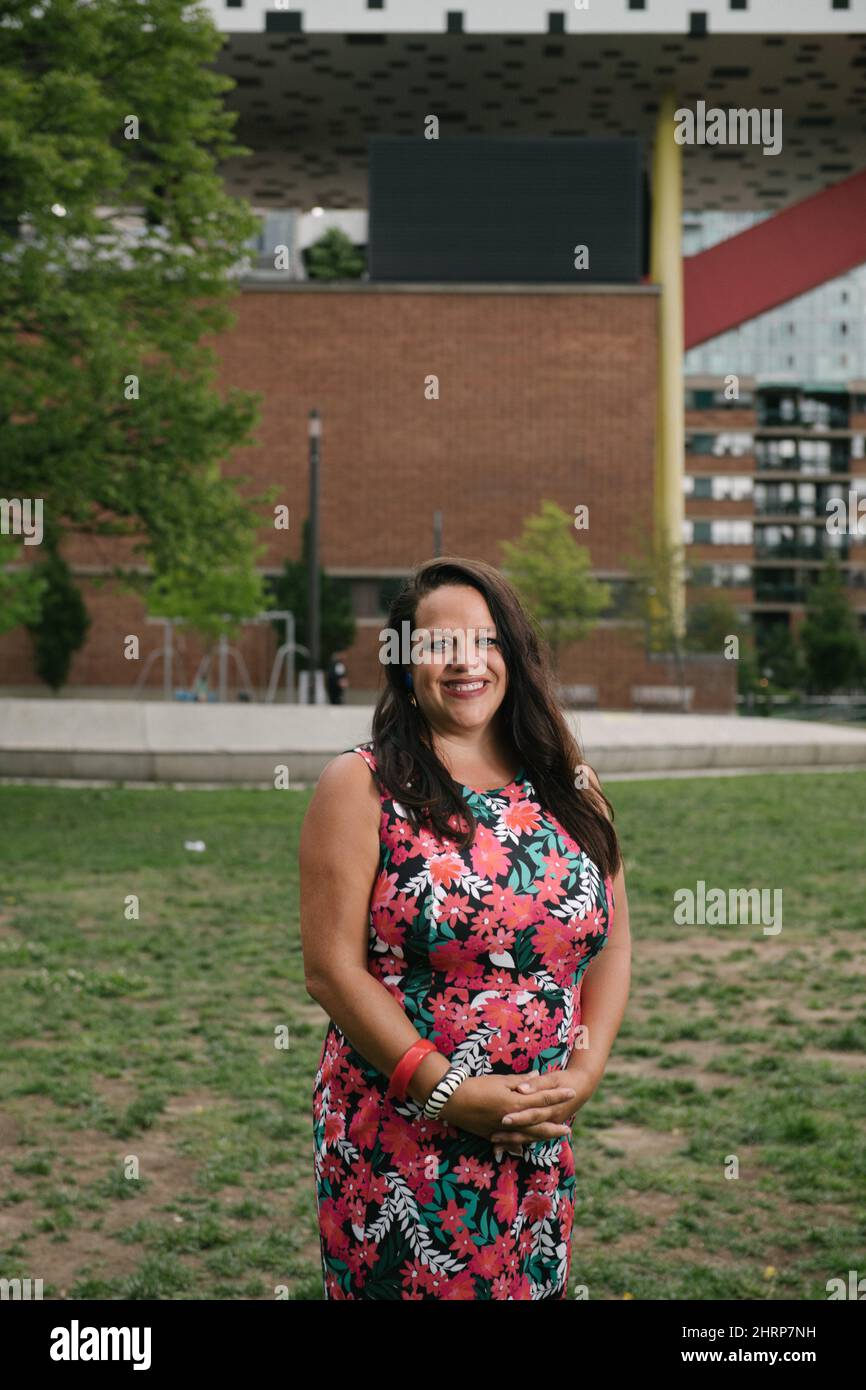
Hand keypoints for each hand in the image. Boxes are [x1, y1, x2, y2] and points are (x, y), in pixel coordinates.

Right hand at [438, 1072, 577, 1148]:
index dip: (558, 1096)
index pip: (542, 1099)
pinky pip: (511, 1142)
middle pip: (539, 1123)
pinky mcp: (492, 1135)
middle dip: (554, 1125)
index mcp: (515, 1102)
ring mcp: (503, 1130)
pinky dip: (521, 1144)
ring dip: (542, 1137)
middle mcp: (513, 1119)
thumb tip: (537, 1076)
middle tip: (568, 1128)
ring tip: (552, 1137)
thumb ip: (521, 1081)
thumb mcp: (500, 1080)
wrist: (452, 1100)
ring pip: (528, 1136)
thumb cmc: (476, 1086)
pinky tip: (526, 1147)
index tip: (572, 1093)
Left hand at [488, 1068, 596, 1144]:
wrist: (580, 1088)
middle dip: (511, 1134)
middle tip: (493, 1137)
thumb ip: (536, 1084)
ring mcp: (547, 1127)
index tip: (503, 1119)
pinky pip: (529, 1139)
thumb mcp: (551, 1079)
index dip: (518, 1117)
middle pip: (528, 1130)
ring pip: (528, 1138)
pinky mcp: (544, 1128)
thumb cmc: (564, 1080)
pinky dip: (516, 1144)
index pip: (532, 1113)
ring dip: (511, 1142)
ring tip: (494, 1145)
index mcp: (551, 1108)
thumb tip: (521, 1088)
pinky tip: (502, 1148)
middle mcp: (549, 1121)